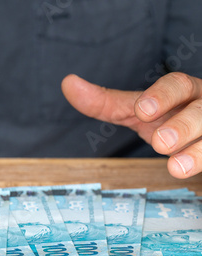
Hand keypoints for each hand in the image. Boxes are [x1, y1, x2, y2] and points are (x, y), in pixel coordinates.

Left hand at [62, 72, 201, 178]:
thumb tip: (67, 83)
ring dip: (197, 152)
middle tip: (160, 143)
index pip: (177, 84)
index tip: (141, 111)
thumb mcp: (137, 111)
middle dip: (182, 126)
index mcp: (183, 92)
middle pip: (201, 110)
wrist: (201, 139)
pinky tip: (187, 172)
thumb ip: (105, 102)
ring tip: (176, 167)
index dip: (161, 95)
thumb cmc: (168, 119)